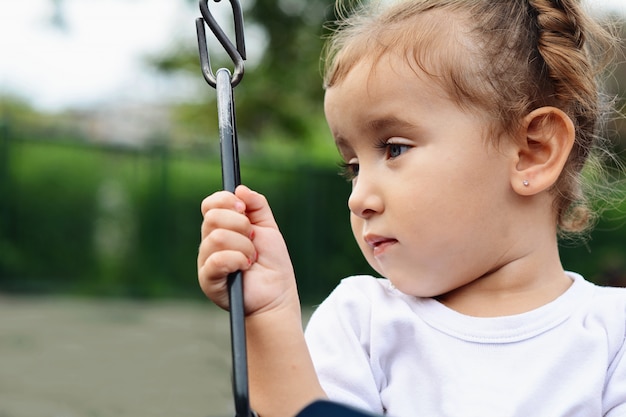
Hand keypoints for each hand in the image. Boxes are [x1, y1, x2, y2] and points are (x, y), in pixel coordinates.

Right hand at [198, 185, 297, 314]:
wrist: (277, 294)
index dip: (226, 201)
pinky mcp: (208, 279)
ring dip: (243, 246)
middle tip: (253, 240)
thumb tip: (240, 189)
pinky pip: (216, 259)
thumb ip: (257, 205)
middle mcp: (210, 242)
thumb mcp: (268, 228)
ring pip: (217, 236)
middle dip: (241, 225)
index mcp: (222, 228)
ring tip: (252, 258)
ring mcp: (206, 260)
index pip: (210, 204)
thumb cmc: (272, 264)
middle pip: (212, 217)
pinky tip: (245, 267)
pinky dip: (237, 259)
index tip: (244, 210)